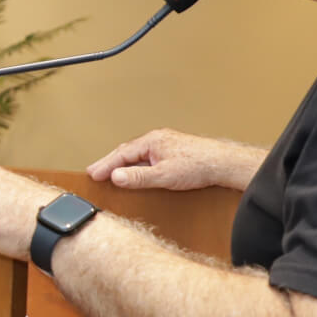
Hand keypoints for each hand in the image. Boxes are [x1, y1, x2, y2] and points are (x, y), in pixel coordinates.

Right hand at [85, 128, 259, 191]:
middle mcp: (157, 139)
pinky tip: (137, 173)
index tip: (93, 174)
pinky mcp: (173, 152)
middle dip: (110, 163)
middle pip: (127, 152)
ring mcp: (165, 145)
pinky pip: (148, 158)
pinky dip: (137, 165)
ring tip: (111, 173)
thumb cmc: (199, 164)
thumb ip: (138, 177)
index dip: (105, 165)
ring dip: (123, 164)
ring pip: (138, 155)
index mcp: (151, 141)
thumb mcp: (164, 175)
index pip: (121, 153)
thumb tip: (116, 177)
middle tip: (96, 172)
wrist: (223, 163)